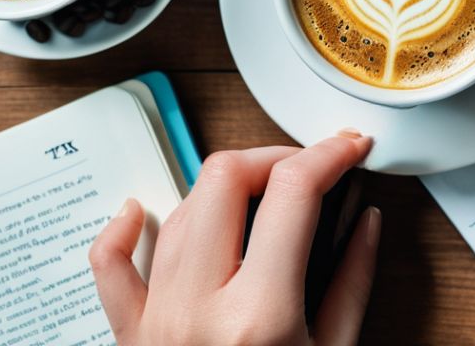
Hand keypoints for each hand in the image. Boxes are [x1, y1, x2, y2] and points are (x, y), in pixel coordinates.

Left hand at [89, 131, 379, 345]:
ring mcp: (156, 319)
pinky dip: (125, 228)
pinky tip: (142, 211)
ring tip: (260, 198)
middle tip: (306, 170)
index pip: (293, 191)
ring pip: (181, 205)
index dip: (329, 153)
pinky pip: (110, 264)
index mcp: (260, 317)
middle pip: (226, 177)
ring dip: (225, 186)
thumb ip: (353, 284)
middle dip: (275, 156)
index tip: (348, 147)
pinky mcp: (129, 335)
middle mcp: (198, 308)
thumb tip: (364, 223)